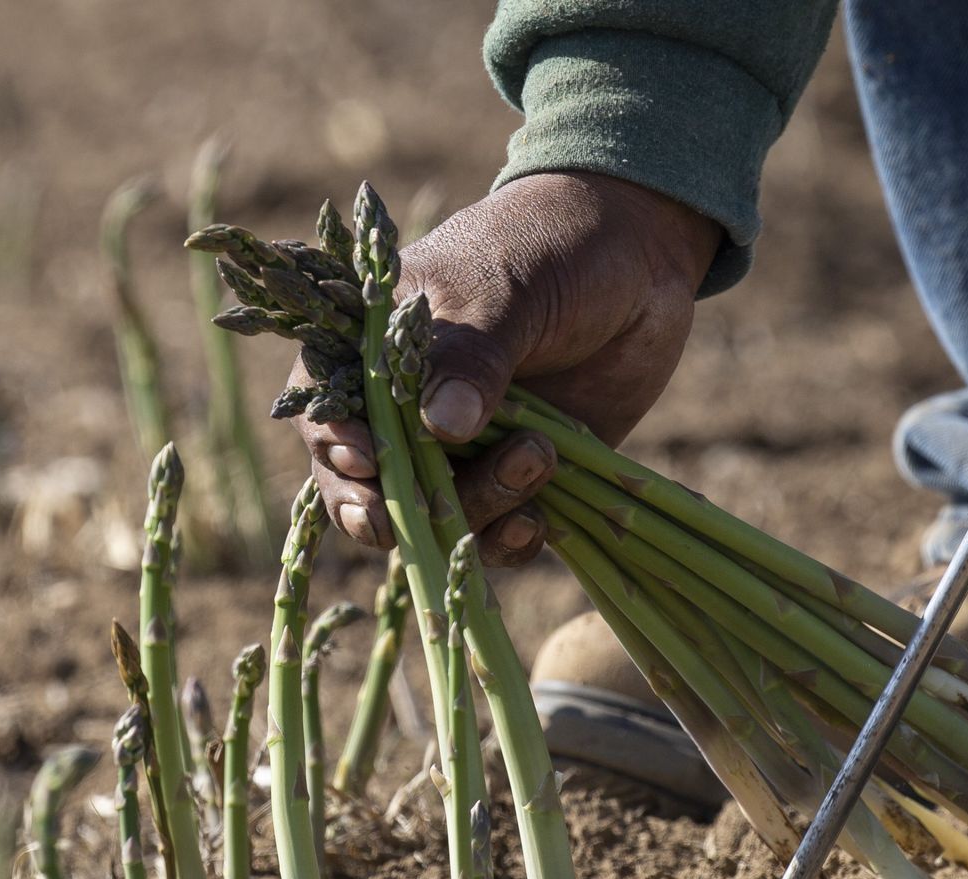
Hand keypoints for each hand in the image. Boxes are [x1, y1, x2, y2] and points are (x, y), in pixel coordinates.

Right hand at [292, 171, 720, 564]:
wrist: (643, 259)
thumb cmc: (552, 248)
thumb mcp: (506, 289)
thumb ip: (472, 356)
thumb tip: (442, 426)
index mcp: (378, 348)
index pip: (324, 405)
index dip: (333, 444)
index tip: (368, 462)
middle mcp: (408, 410)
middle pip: (366, 486)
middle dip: (390, 511)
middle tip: (420, 515)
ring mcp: (463, 451)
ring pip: (436, 519)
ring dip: (476, 511)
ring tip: (538, 453)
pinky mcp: (517, 479)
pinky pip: (496, 535)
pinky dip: (510, 541)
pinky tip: (537, 522)